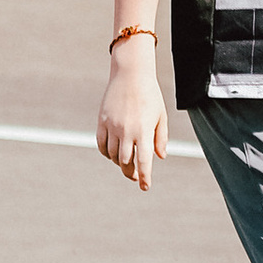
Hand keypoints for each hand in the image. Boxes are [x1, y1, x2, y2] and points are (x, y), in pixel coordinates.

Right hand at [96, 52, 165, 190]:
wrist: (131, 75)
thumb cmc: (150, 96)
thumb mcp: (161, 116)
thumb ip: (161, 138)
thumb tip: (160, 157)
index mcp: (144, 130)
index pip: (144, 161)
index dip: (144, 176)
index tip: (145, 187)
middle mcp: (127, 130)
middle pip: (126, 162)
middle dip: (130, 173)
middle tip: (135, 177)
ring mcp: (112, 126)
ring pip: (113, 155)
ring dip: (120, 163)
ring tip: (127, 163)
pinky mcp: (102, 121)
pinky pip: (102, 145)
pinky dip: (107, 153)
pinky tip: (114, 154)